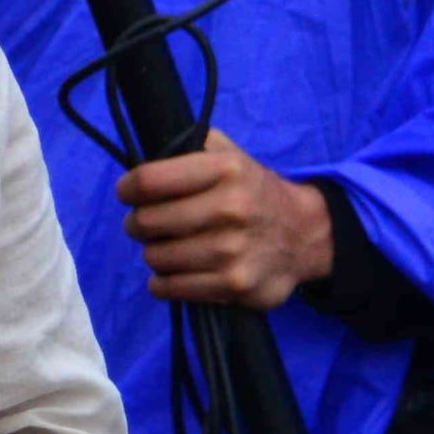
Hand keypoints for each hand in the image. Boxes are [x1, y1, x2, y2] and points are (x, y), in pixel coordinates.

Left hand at [118, 133, 332, 308]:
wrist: (305, 234)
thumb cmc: (254, 191)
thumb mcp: (230, 154)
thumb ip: (190, 146)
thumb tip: (144, 157)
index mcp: (225, 170)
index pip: (148, 181)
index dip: (128, 188)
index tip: (128, 194)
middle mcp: (229, 208)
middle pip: (146, 222)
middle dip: (138, 223)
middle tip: (148, 224)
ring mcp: (231, 250)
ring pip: (155, 257)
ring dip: (154, 253)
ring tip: (169, 247)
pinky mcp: (233, 285)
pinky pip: (170, 287)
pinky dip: (163, 282)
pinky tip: (175, 271)